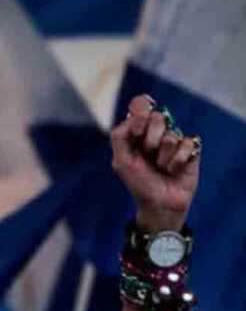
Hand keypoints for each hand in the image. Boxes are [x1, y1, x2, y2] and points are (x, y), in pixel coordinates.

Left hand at [110, 94, 200, 232]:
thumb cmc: (139, 183)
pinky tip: (174, 170)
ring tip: (161, 167)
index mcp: (137, 132)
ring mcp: (174, 140)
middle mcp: (156, 133)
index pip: (140, 107)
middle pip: (157, 117)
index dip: (140, 116)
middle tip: (148, 155)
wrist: (159, 204)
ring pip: (171, 135)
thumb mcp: (121, 161)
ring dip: (163, 157)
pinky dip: (177, 161)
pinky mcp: (190, 149)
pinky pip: (187, 143)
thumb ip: (120, 136)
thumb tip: (134, 115)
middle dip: (150, 140)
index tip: (138, 133)